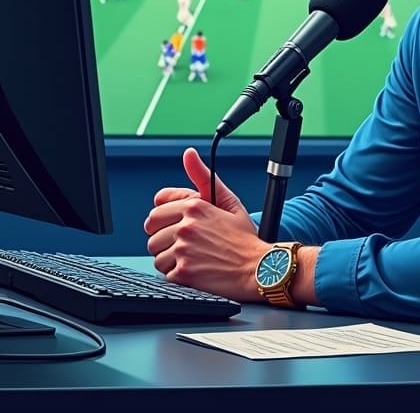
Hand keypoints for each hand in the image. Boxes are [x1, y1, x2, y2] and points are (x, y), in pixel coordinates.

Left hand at [144, 147, 269, 301]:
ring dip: (171, 260)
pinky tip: (195, 270)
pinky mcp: (183, 272)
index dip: (164, 223)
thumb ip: (203, 176)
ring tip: (192, 258)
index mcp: (194, 207)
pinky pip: (165, 274)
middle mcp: (186, 226)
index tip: (175, 228)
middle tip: (183, 245)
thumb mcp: (227, 201)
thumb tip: (188, 154)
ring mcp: (183, 250)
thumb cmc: (243, 236)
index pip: (155, 214)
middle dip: (164, 241)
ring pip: (157, 256)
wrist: (256, 267)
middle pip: (152, 236)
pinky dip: (177, 275)